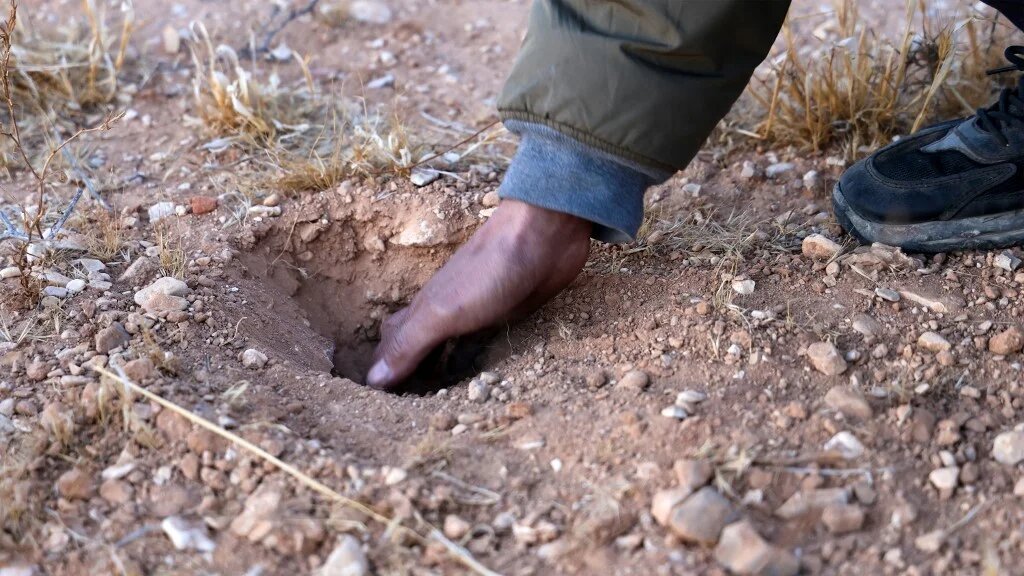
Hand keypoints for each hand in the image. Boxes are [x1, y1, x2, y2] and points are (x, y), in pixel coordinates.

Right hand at [366, 199, 590, 389]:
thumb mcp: (443, 312)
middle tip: (405, 405)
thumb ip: (410, 344)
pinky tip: (474, 373)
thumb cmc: (490, 270)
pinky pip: (478, 342)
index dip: (381, 371)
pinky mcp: (504, 314)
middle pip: (416, 344)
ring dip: (437, 368)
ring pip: (447, 345)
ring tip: (432, 397)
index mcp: (423, 310)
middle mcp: (444, 311)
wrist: (543, 235)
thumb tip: (373, 380)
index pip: (391, 345)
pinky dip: (468, 360)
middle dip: (406, 370)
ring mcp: (474, 312)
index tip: (376, 402)